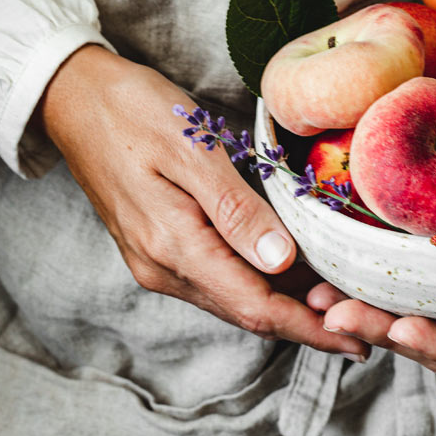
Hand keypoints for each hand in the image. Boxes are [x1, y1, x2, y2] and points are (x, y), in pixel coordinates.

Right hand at [37, 44, 369, 360]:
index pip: (255, 306)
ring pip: (233, 298)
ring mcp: (156, 261)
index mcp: (172, 246)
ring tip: (337, 295)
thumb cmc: (131, 109)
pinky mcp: (156, 247)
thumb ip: (235, 208)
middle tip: (363, 315)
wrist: (72, 97)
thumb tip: (280, 261)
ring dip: (284, 303)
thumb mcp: (189, 147)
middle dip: (306, 321)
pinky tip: (290, 268)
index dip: (310, 327)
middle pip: (247, 311)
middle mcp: (162, 267)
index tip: (356, 338)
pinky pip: (217, 278)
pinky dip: (257, 281)